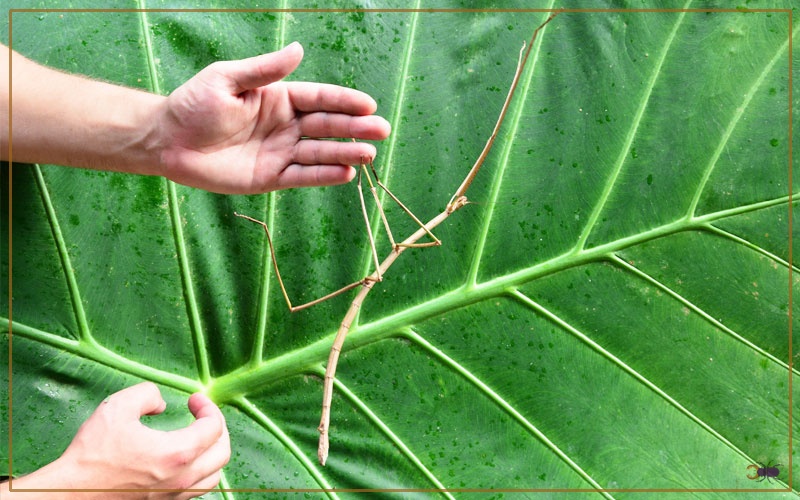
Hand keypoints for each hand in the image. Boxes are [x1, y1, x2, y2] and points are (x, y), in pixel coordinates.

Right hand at [2, 382, 229, 498]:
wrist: (72, 492)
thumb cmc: (93, 452)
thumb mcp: (117, 407)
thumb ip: (147, 394)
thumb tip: (162, 404)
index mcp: (177, 454)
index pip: (213, 428)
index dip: (208, 408)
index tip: (194, 399)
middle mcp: (182, 479)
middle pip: (222, 453)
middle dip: (218, 429)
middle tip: (202, 415)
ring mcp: (174, 495)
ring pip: (213, 476)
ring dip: (213, 453)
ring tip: (200, 437)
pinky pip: (196, 489)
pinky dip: (200, 471)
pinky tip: (184, 460)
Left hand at [155, 41, 390, 193]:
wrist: (168, 142)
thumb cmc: (194, 105)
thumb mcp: (227, 79)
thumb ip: (264, 70)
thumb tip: (299, 50)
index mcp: (279, 98)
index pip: (319, 99)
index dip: (344, 102)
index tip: (368, 104)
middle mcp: (286, 126)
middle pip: (326, 126)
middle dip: (354, 128)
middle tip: (381, 131)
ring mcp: (280, 152)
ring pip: (319, 153)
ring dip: (344, 154)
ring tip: (368, 155)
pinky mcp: (271, 177)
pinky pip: (302, 176)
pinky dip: (323, 175)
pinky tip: (345, 174)